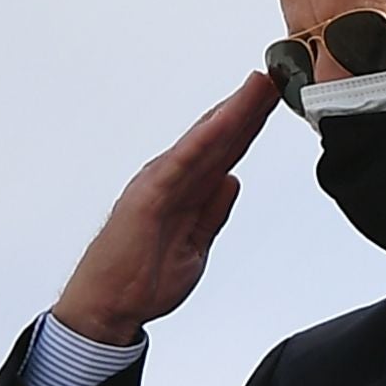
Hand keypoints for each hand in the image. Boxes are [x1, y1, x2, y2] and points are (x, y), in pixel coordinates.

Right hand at [50, 74, 278, 344]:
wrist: (108, 308)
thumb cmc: (142, 279)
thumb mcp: (195, 244)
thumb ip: (213, 212)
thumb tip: (231, 180)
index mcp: (184, 190)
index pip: (224, 151)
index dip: (249, 125)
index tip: (274, 100)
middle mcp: (171, 179)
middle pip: (219, 137)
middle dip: (248, 107)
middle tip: (277, 77)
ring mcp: (159, 184)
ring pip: (205, 140)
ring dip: (233, 112)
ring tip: (260, 85)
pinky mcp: (149, 197)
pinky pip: (184, 162)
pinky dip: (206, 139)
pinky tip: (227, 120)